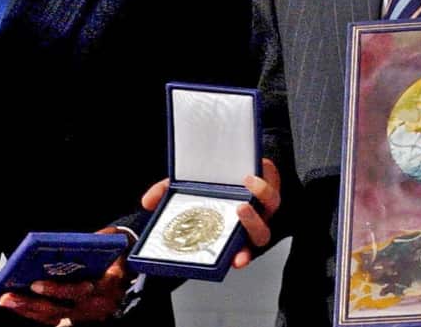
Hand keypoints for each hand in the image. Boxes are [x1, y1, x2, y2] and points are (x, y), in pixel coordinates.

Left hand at [0, 227, 131, 325]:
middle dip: (32, 303)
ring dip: (29, 310)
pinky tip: (19, 306)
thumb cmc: (115, 249)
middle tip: (8, 296)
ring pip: (55, 317)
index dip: (57, 290)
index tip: (35, 283)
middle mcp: (100, 304)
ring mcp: (90, 314)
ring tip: (7, 300)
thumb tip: (65, 243)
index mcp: (109, 285)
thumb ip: (92, 241)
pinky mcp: (80, 318)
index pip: (81, 291)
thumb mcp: (109, 239)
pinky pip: (56, 320)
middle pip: (62, 309)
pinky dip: (36, 314)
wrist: (130, 264)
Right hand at [140, 157, 281, 268]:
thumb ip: (166, 193)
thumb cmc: (212, 181)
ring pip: (271, 211)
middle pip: (260, 234)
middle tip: (238, 211)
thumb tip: (147, 202)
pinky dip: (262, 183)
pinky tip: (249, 177)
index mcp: (233, 229)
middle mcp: (252, 221)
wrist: (235, 159)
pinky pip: (273, 188)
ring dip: (259, 202)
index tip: (236, 261)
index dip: (240, 257)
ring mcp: (264, 205)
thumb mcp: (186, 187)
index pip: (241, 251)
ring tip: (244, 190)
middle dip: (251, 226)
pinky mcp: (271, 185)